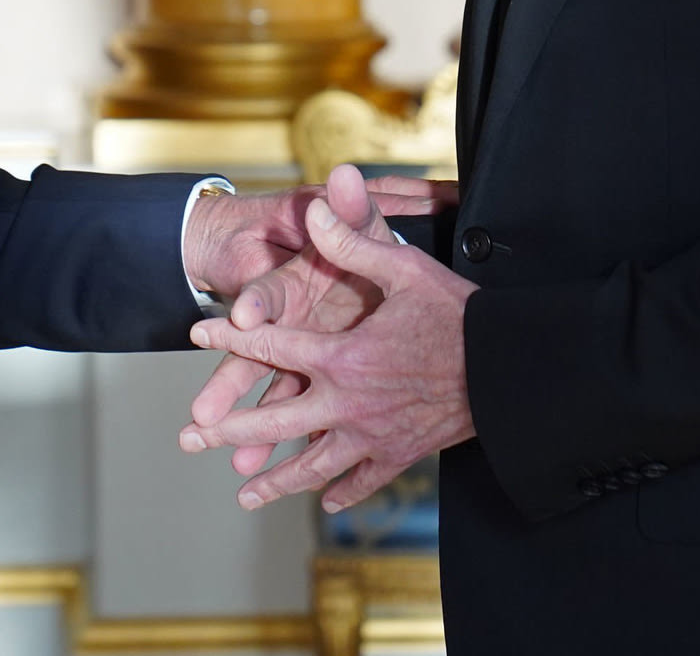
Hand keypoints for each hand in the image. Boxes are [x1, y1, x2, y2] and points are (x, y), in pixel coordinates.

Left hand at [180, 184, 478, 513]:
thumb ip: (353, 239)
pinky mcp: (400, 454)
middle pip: (276, 422)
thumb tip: (319, 201)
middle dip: (229, 429)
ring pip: (312, 465)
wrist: (509, 370)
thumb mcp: (403, 267)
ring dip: (275, 480)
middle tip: (190, 437)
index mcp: (341, 355)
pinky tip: (324, 498)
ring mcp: (372, 436)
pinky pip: (363, 479)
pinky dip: (341, 490)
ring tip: (243, 493)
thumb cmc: (457, 312)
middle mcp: (348, 403)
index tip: (195, 330)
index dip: (229, 333)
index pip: (271, 344)